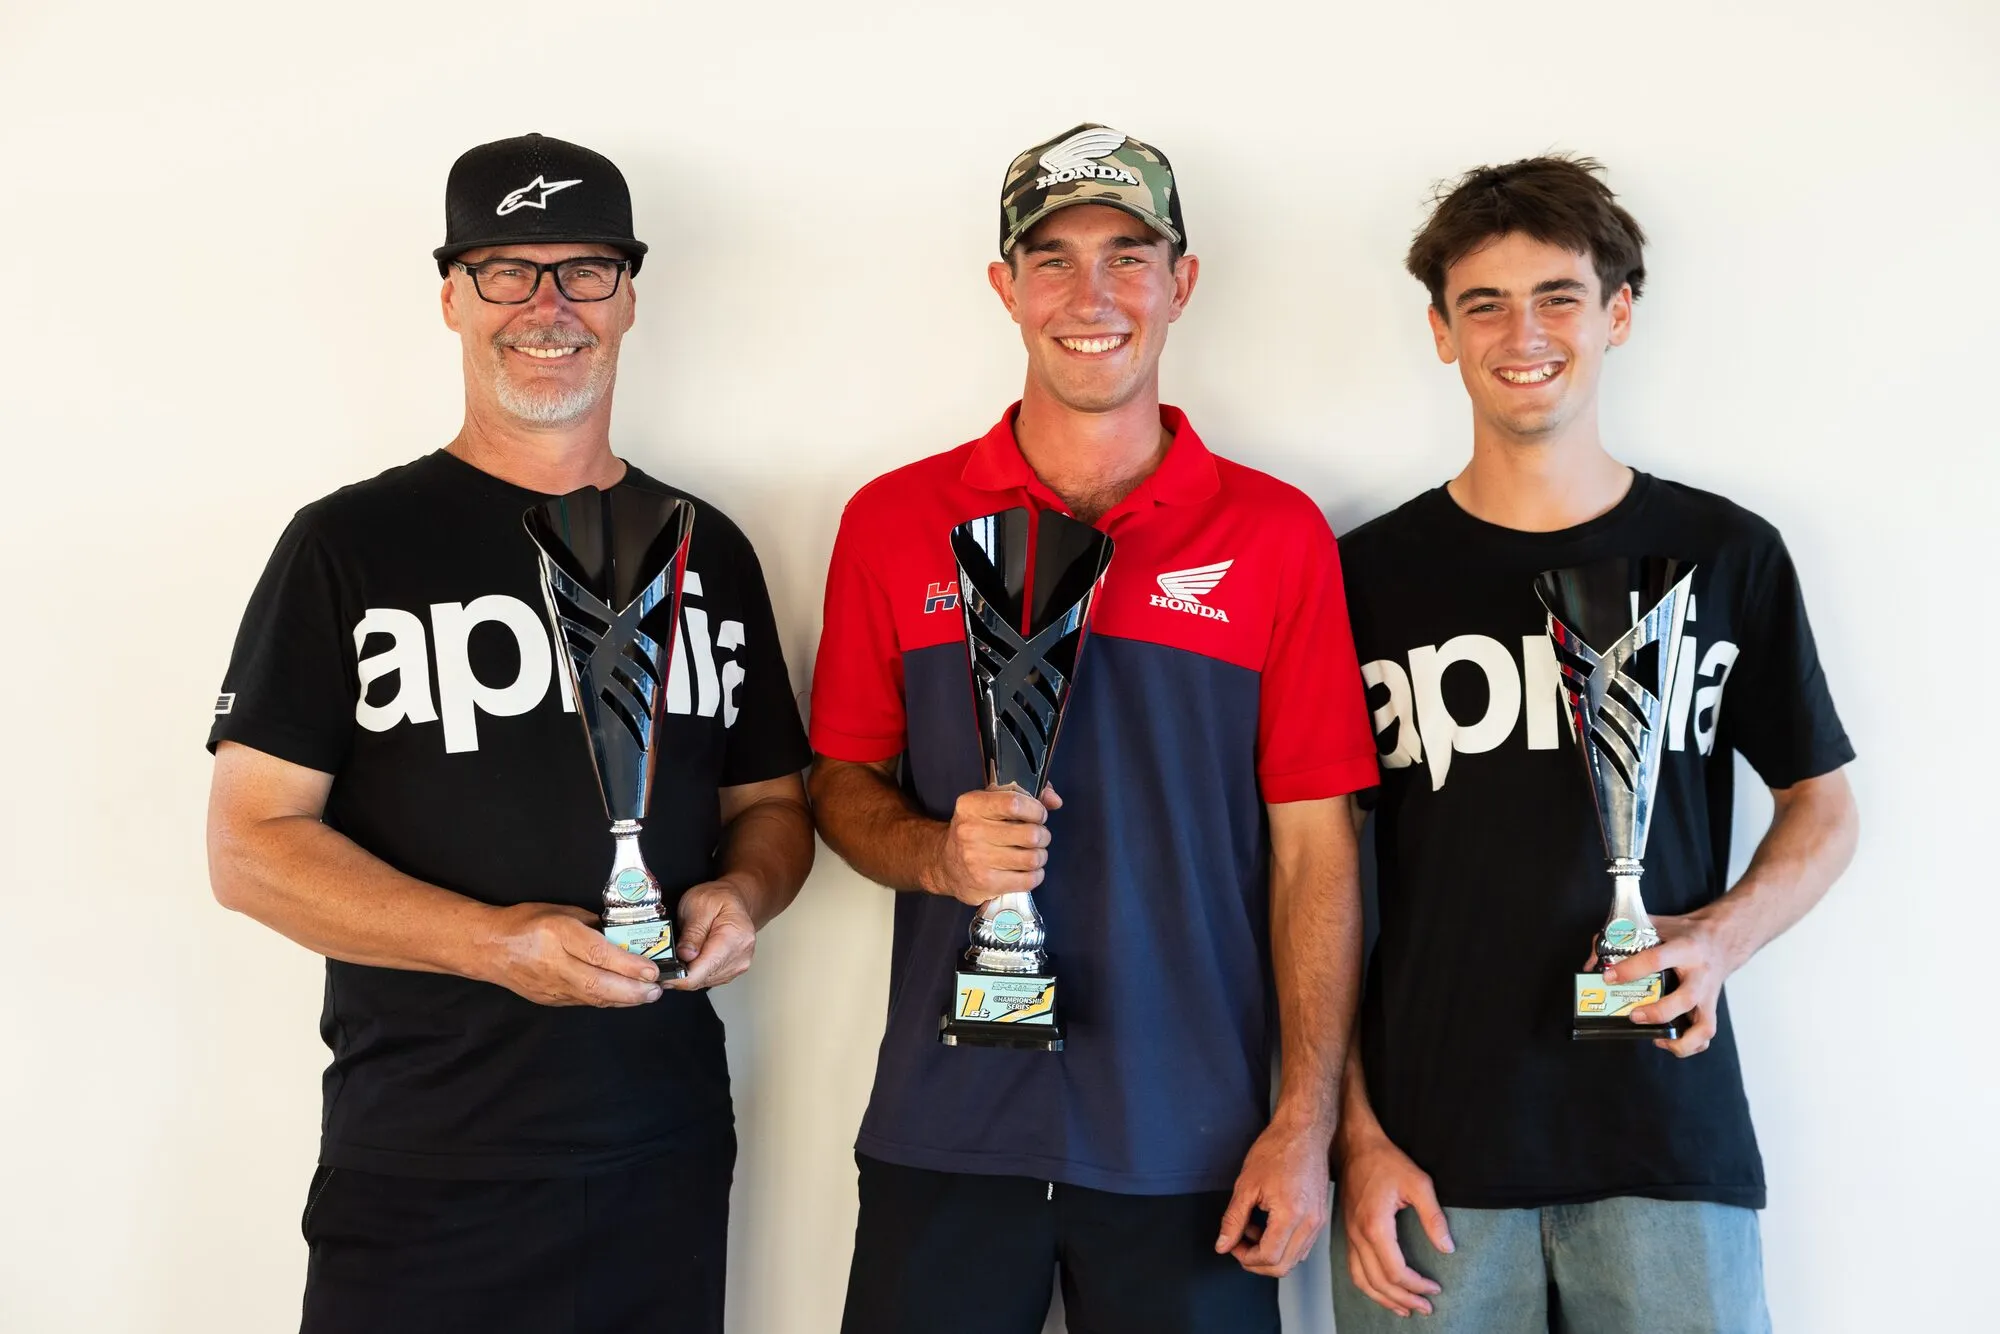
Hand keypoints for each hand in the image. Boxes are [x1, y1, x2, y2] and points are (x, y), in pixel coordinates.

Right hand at [480, 903, 663, 1007]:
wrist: (488, 947)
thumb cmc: (525, 922)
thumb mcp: (561, 911)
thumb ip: (592, 925)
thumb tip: (622, 938)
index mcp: (558, 934)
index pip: (598, 954)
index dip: (628, 965)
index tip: (650, 969)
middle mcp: (554, 963)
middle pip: (599, 983)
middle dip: (633, 990)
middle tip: (656, 989)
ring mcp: (550, 986)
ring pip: (593, 998)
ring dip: (624, 999)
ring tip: (648, 995)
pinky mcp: (549, 999)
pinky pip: (583, 1001)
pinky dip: (607, 1001)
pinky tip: (624, 998)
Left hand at [670, 878, 758, 989]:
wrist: (733, 899)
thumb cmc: (717, 898)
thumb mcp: (698, 905)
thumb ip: (692, 931)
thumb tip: (685, 956)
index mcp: (734, 938)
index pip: (702, 971)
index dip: (676, 976)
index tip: (659, 972)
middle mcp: (739, 956)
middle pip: (701, 979)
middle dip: (678, 973)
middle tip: (663, 959)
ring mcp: (737, 965)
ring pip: (702, 982)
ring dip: (686, 973)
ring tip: (678, 954)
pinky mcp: (731, 971)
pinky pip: (707, 979)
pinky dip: (695, 972)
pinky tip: (690, 958)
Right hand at [920, 784, 1062, 906]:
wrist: (945, 864)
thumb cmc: (975, 830)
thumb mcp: (990, 803)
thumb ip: (1024, 794)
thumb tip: (1055, 800)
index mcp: (971, 806)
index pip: (1014, 803)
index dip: (1036, 809)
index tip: (1039, 815)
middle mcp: (971, 831)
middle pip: (1030, 834)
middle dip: (1043, 835)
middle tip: (1038, 837)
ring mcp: (977, 860)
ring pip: (1033, 858)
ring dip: (1040, 856)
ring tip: (1033, 854)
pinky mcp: (986, 884)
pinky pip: (1028, 880)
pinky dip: (1036, 875)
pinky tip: (1028, 870)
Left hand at [1214, 1115, 1330, 1277]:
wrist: (1304, 1132)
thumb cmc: (1276, 1150)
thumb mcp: (1246, 1184)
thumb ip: (1233, 1219)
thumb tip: (1223, 1245)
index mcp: (1291, 1215)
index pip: (1269, 1257)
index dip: (1246, 1257)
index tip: (1233, 1244)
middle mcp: (1310, 1223)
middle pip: (1284, 1266)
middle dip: (1257, 1262)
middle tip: (1239, 1244)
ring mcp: (1318, 1222)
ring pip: (1294, 1259)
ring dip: (1270, 1253)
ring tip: (1253, 1227)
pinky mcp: (1320, 1217)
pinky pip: (1302, 1245)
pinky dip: (1283, 1244)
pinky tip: (1268, 1224)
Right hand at [1337, 1131, 1452, 1316]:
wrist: (1355, 1146)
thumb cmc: (1385, 1161)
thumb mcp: (1419, 1183)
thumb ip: (1433, 1218)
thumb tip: (1447, 1248)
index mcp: (1375, 1226)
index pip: (1396, 1272)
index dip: (1417, 1285)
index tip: (1435, 1288)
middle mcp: (1358, 1235)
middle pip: (1379, 1282)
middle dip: (1404, 1299)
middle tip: (1426, 1308)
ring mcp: (1349, 1235)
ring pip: (1362, 1280)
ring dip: (1384, 1299)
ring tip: (1404, 1309)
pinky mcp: (1347, 1232)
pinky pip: (1354, 1268)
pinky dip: (1368, 1286)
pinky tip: (1381, 1290)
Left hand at [1606, 904, 1749, 1057]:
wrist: (1722, 938)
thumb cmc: (1686, 933)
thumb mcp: (1657, 925)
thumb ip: (1624, 936)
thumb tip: (1594, 959)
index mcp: (1684, 948)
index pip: (1656, 959)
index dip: (1630, 970)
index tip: (1609, 977)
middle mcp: (1700, 974)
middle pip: (1684, 998)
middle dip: (1657, 1012)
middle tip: (1632, 1015)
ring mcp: (1708, 994)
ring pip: (1703, 1025)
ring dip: (1679, 1039)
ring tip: (1655, 1037)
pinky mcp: (1711, 1008)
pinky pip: (1706, 1034)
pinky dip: (1690, 1045)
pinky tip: (1668, 1041)